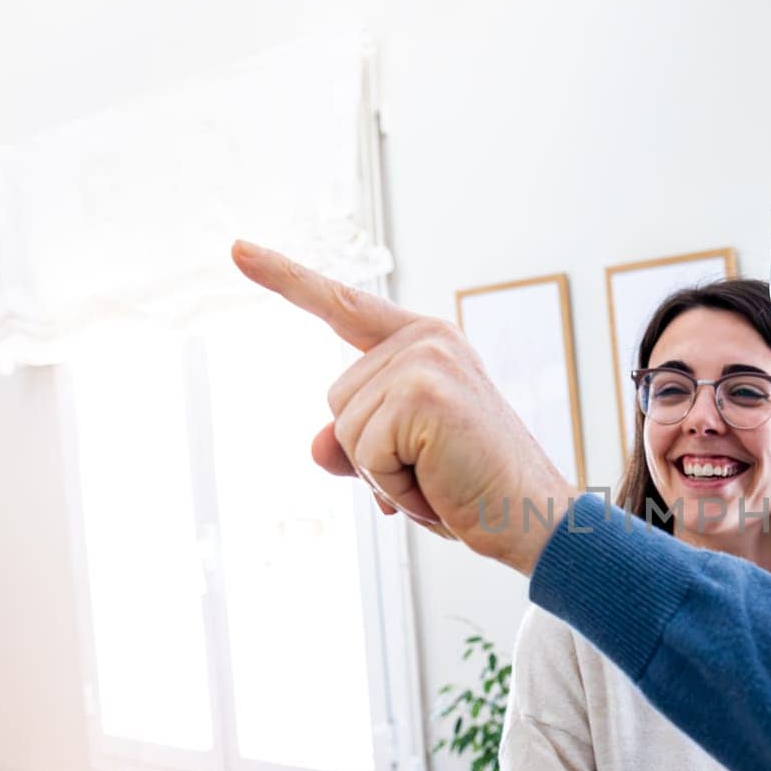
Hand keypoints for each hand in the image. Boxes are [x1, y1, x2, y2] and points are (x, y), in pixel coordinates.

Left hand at [230, 240, 577, 573]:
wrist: (535, 521)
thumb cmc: (475, 490)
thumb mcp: (401, 464)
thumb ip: (355, 445)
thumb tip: (317, 445)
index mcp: (427, 343)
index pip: (345, 307)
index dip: (287, 279)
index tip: (235, 249)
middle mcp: (427, 340)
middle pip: (337, 400)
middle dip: (372, 455)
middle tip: (434, 472)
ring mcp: (426, 361)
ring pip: (346, 429)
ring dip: (384, 474)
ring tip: (441, 479)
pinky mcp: (425, 393)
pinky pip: (366, 451)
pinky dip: (395, 486)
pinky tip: (440, 486)